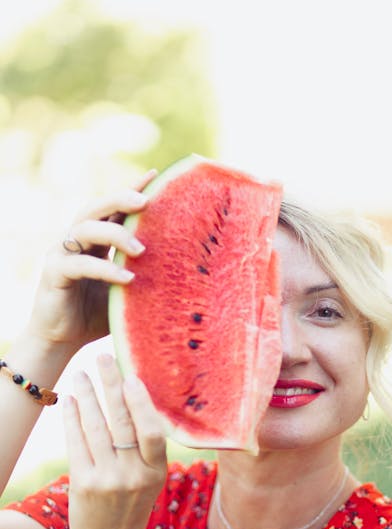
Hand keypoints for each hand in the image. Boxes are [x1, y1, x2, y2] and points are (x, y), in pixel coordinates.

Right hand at [26, 170, 156, 355]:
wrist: (61, 340)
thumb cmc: (95, 315)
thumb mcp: (127, 293)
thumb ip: (145, 278)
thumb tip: (187, 274)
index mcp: (96, 240)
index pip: (114, 209)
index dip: (131, 189)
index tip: (155, 176)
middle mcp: (77, 240)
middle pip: (96, 208)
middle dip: (119, 199)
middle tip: (145, 201)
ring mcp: (62, 254)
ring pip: (85, 229)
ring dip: (115, 234)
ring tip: (142, 249)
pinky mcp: (54, 274)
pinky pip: (80, 265)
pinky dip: (104, 269)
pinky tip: (127, 278)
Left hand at [63, 354, 166, 528]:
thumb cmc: (132, 506)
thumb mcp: (151, 480)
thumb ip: (148, 449)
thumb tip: (137, 401)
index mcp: (157, 472)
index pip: (153, 432)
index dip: (142, 403)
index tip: (132, 376)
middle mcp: (134, 475)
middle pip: (123, 422)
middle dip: (111, 386)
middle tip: (103, 358)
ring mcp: (108, 480)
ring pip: (97, 428)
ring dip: (88, 396)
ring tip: (82, 374)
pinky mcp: (84, 484)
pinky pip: (77, 443)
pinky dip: (72, 418)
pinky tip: (70, 400)